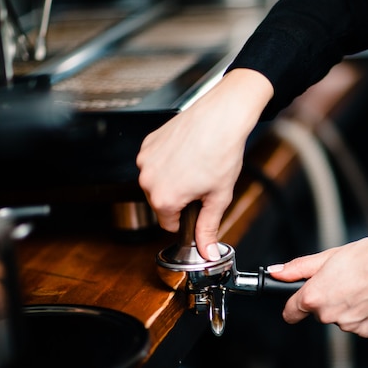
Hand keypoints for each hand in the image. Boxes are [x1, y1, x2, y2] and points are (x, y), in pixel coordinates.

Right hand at [136, 69, 272, 258]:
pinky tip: (187, 153)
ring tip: (196, 165)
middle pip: (161, 203)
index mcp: (164, 198)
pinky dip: (168, 161)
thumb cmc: (222, 151)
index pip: (169, 224)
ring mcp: (145, 159)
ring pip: (157, 182)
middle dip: (180, 198)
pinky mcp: (148, 143)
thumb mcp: (219, 197)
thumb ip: (209, 227)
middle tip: (202, 182)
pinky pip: (155, 162)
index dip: (187, 218)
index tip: (198, 206)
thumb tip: (207, 251)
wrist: (222, 116)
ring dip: (173, 179)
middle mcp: (148, 180)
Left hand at [268, 226, 367, 337]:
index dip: (293, 306)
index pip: (291, 312)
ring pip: (341, 318)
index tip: (297, 303)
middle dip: (328, 299)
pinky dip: (366, 314)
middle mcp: (328, 315)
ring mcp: (349, 326)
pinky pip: (361, 324)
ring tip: (363, 286)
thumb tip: (276, 272)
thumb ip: (298, 268)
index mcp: (314, 296)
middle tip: (345, 280)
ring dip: (348, 306)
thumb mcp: (327, 257)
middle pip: (319, 312)